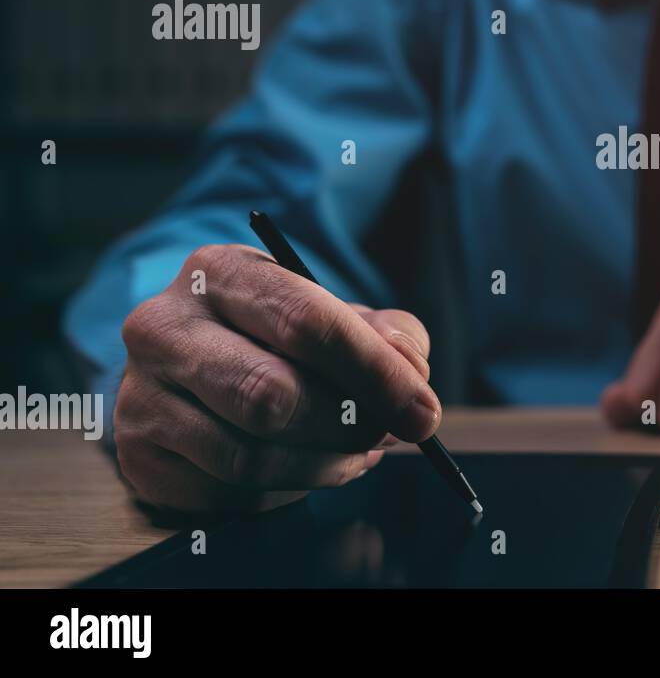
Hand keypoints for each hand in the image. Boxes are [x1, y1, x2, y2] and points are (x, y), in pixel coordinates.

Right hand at [115, 244, 440, 512]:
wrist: (199, 375)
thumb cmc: (283, 340)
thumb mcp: (340, 317)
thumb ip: (388, 334)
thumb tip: (410, 370)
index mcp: (221, 272)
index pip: (304, 321)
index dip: (373, 372)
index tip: (422, 411)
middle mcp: (165, 325)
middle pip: (271, 393)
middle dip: (348, 423)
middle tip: (388, 433)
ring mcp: (141, 391)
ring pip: (250, 451)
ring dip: (325, 462)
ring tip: (357, 451)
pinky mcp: (139, 452)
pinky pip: (228, 487)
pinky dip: (290, 484)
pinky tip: (314, 465)